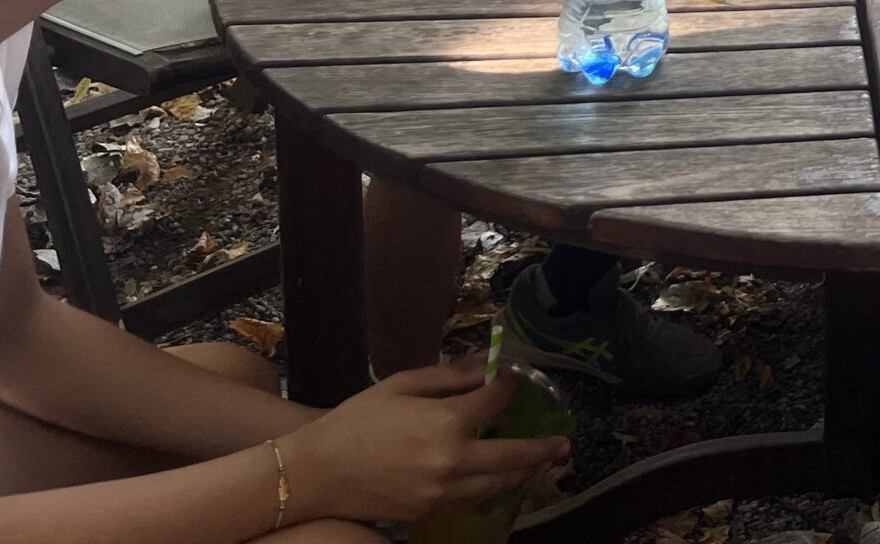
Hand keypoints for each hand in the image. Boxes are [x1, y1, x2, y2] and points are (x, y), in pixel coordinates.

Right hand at [286, 364, 570, 524]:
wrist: (317, 473)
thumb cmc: (357, 421)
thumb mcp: (403, 385)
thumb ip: (449, 377)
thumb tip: (486, 367)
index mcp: (446, 423)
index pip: (496, 401)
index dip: (508, 385)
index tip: (512, 377)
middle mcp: (452, 461)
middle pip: (513, 455)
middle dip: (542, 447)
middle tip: (562, 443)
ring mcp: (443, 492)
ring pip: (497, 484)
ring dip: (522, 472)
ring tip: (540, 462)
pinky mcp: (430, 512)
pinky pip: (473, 500)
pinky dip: (492, 488)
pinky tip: (499, 479)